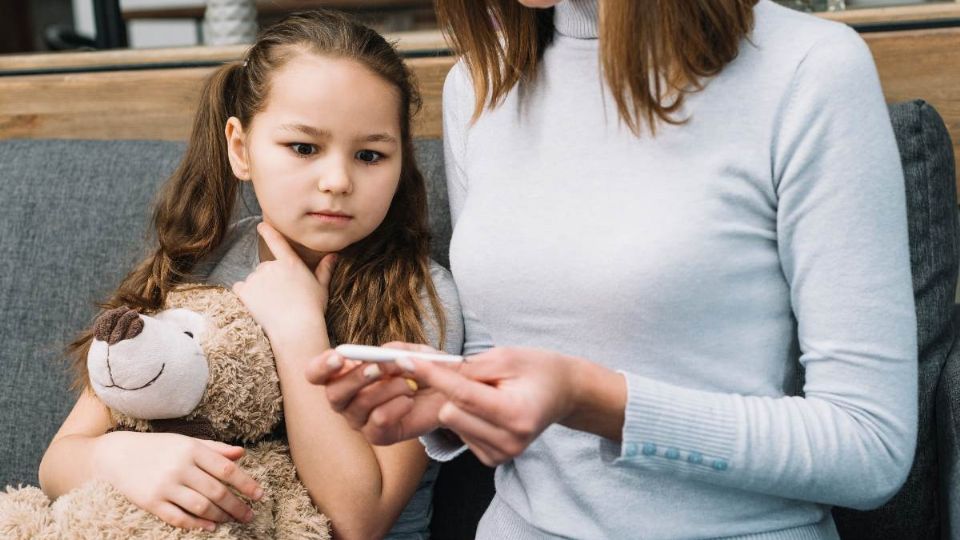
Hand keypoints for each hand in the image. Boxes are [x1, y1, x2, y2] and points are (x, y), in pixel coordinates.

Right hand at [93, 431, 261, 530]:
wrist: (116, 456)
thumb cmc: (157, 448)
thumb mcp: (186, 442)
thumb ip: (214, 449)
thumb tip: (242, 454)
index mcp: (191, 449)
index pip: (226, 469)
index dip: (246, 483)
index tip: (259, 495)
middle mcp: (179, 467)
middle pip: (216, 491)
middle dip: (236, 506)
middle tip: (249, 515)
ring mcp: (164, 485)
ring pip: (201, 506)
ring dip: (220, 516)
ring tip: (232, 520)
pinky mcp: (151, 502)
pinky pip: (179, 517)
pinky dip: (197, 524)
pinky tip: (210, 526)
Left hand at [232, 222, 336, 339]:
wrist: (296, 330)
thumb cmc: (312, 310)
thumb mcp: (321, 288)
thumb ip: (325, 270)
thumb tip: (334, 255)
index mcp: (290, 263)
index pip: (276, 241)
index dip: (267, 231)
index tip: (260, 226)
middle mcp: (271, 266)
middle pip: (266, 267)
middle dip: (270, 279)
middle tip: (280, 296)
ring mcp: (256, 278)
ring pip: (254, 279)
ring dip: (258, 289)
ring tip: (272, 305)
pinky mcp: (244, 291)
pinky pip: (240, 288)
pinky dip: (245, 295)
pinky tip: (258, 306)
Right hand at [305, 342, 448, 444]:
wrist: (446, 391)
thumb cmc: (422, 368)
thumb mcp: (410, 351)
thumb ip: (393, 351)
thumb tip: (378, 356)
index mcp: (346, 374)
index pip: (316, 374)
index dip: (321, 366)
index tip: (338, 357)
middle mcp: (347, 399)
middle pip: (333, 393)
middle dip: (356, 378)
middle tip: (378, 367)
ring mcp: (361, 420)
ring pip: (359, 406)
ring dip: (387, 389)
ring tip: (410, 383)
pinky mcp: (379, 436)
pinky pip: (378, 422)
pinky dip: (397, 407)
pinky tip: (410, 401)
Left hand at [399, 347, 584, 465]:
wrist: (563, 392)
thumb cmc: (537, 369)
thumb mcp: (505, 357)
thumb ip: (466, 366)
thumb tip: (425, 367)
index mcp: (516, 415)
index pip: (462, 395)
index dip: (432, 376)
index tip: (408, 360)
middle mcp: (509, 442)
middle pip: (451, 413)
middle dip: (451, 390)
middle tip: (471, 375)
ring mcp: (502, 455)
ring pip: (452, 423)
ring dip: (459, 403)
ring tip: (487, 392)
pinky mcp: (493, 459)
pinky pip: (460, 433)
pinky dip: (466, 416)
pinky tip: (487, 408)